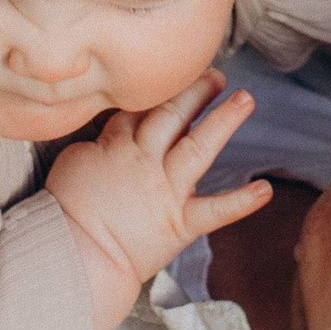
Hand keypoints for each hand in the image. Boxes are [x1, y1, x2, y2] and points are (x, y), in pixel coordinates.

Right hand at [46, 75, 272, 329]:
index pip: (142, 109)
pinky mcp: (180, 223)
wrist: (74, 255)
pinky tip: (266, 189)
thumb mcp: (74, 162)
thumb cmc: (64, 212)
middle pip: (173, 115)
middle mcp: (145, 161)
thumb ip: (98, 142)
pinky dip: (242, 201)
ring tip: (246, 99)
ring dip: (224, 121)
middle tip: (216, 74)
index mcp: (116, 145)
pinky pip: (216, 211)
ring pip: (198, 147)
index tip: (175, 74)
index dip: (160, 89)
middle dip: (195, 91)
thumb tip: (111, 132)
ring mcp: (166, 191)